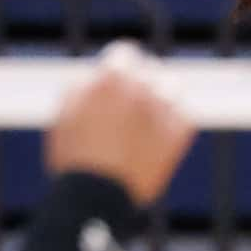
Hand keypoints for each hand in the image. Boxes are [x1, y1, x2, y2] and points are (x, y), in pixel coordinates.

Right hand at [46, 43, 193, 206]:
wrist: (97, 197)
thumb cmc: (74, 158)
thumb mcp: (65, 114)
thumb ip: (84, 86)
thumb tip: (96, 76)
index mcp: (111, 77)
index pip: (125, 53)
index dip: (118, 66)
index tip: (117, 77)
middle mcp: (142, 87)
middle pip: (150, 69)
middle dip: (139, 81)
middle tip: (132, 98)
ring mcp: (164, 109)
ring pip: (172, 85)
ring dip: (162, 93)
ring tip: (152, 110)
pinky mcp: (180, 132)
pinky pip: (185, 114)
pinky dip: (175, 119)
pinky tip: (162, 130)